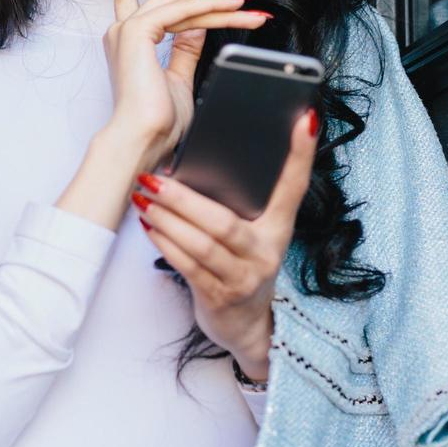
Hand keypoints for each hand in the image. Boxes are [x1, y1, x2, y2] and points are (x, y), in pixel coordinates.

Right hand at [102, 0, 268, 170]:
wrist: (143, 139)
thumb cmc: (158, 122)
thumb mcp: (178, 78)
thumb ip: (185, 50)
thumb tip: (198, 28)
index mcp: (128, 43)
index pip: (129, 2)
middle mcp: (124, 31)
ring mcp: (128, 29)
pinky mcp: (137, 31)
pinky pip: (183, 11)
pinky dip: (212, 8)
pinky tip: (236, 9)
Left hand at [131, 107, 319, 376]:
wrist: (247, 327)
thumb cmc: (241, 267)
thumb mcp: (252, 236)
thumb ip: (237, 206)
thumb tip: (192, 165)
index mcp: (279, 230)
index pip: (294, 186)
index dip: (301, 154)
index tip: (304, 119)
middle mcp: (266, 254)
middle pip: (223, 222)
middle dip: (183, 199)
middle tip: (153, 178)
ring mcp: (244, 278)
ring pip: (201, 244)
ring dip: (166, 220)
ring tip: (142, 199)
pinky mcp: (219, 298)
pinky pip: (187, 266)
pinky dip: (164, 243)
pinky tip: (148, 226)